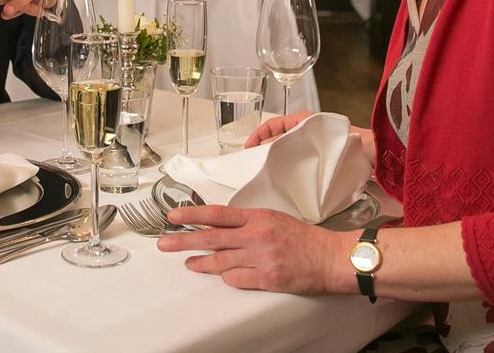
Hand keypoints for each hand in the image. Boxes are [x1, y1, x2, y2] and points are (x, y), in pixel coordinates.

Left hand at [155, 205, 346, 292]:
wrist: (330, 258)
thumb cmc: (305, 239)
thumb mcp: (274, 219)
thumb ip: (248, 222)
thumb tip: (223, 226)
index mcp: (257, 217)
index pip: (217, 214)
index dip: (192, 214)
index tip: (174, 216)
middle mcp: (255, 236)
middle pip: (211, 237)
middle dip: (183, 240)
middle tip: (164, 243)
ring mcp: (260, 258)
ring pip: (219, 261)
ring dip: (200, 262)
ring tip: (188, 262)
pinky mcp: (266, 278)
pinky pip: (236, 279)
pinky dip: (228, 277)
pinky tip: (223, 276)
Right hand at [245, 112, 375, 163]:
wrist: (373, 154)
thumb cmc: (345, 141)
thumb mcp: (308, 136)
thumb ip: (284, 139)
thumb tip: (264, 147)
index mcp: (302, 120)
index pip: (272, 124)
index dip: (257, 135)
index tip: (248, 149)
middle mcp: (306, 132)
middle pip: (277, 139)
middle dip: (264, 150)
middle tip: (254, 164)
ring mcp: (312, 147)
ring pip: (287, 152)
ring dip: (276, 161)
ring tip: (267, 173)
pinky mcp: (320, 161)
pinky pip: (299, 164)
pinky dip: (289, 170)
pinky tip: (285, 181)